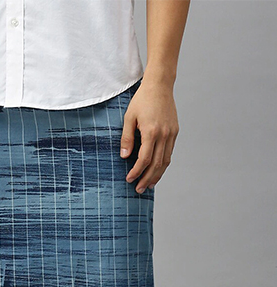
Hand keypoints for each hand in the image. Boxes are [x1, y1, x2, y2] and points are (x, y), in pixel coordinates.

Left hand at [120, 78, 178, 192]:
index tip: (129, 179)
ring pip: (165, 161)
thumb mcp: (128, 118)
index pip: (144, 159)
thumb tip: (124, 157)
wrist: (160, 85)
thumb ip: (126, 138)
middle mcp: (164, 135)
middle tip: (139, 189)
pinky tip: (156, 171)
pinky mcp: (174, 132)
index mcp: (151, 132)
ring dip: (157, 175)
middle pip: (156, 164)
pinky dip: (163, 164)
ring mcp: (171, 134)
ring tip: (148, 185)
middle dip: (147, 179)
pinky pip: (169, 153)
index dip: (136, 172)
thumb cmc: (141, 100)